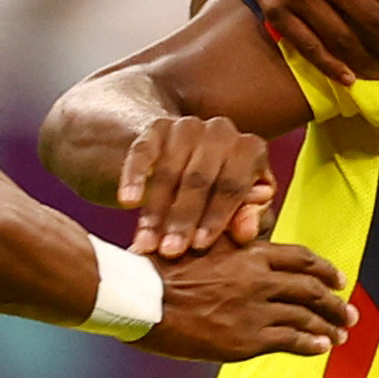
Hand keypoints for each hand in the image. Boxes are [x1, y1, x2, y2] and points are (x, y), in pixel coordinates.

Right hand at [118, 115, 274, 257]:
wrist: (192, 159)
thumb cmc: (223, 195)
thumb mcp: (242, 210)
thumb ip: (249, 222)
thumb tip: (245, 231)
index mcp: (251, 150)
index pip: (233, 186)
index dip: (216, 217)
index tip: (199, 245)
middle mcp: (222, 131)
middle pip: (200, 179)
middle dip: (183, 218)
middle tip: (169, 251)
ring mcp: (188, 126)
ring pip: (169, 170)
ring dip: (156, 209)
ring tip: (146, 242)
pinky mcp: (157, 127)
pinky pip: (142, 152)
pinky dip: (134, 177)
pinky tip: (128, 202)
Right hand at [136, 238, 353, 361]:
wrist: (141, 298)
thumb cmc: (160, 268)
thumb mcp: (200, 239)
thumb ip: (231, 239)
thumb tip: (250, 234)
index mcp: (249, 252)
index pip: (300, 258)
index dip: (324, 269)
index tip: (339, 279)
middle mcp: (259, 279)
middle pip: (311, 289)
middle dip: (336, 303)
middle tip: (350, 313)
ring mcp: (255, 310)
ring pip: (306, 317)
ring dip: (329, 327)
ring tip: (341, 335)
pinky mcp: (247, 339)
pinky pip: (290, 341)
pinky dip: (310, 344)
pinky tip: (321, 348)